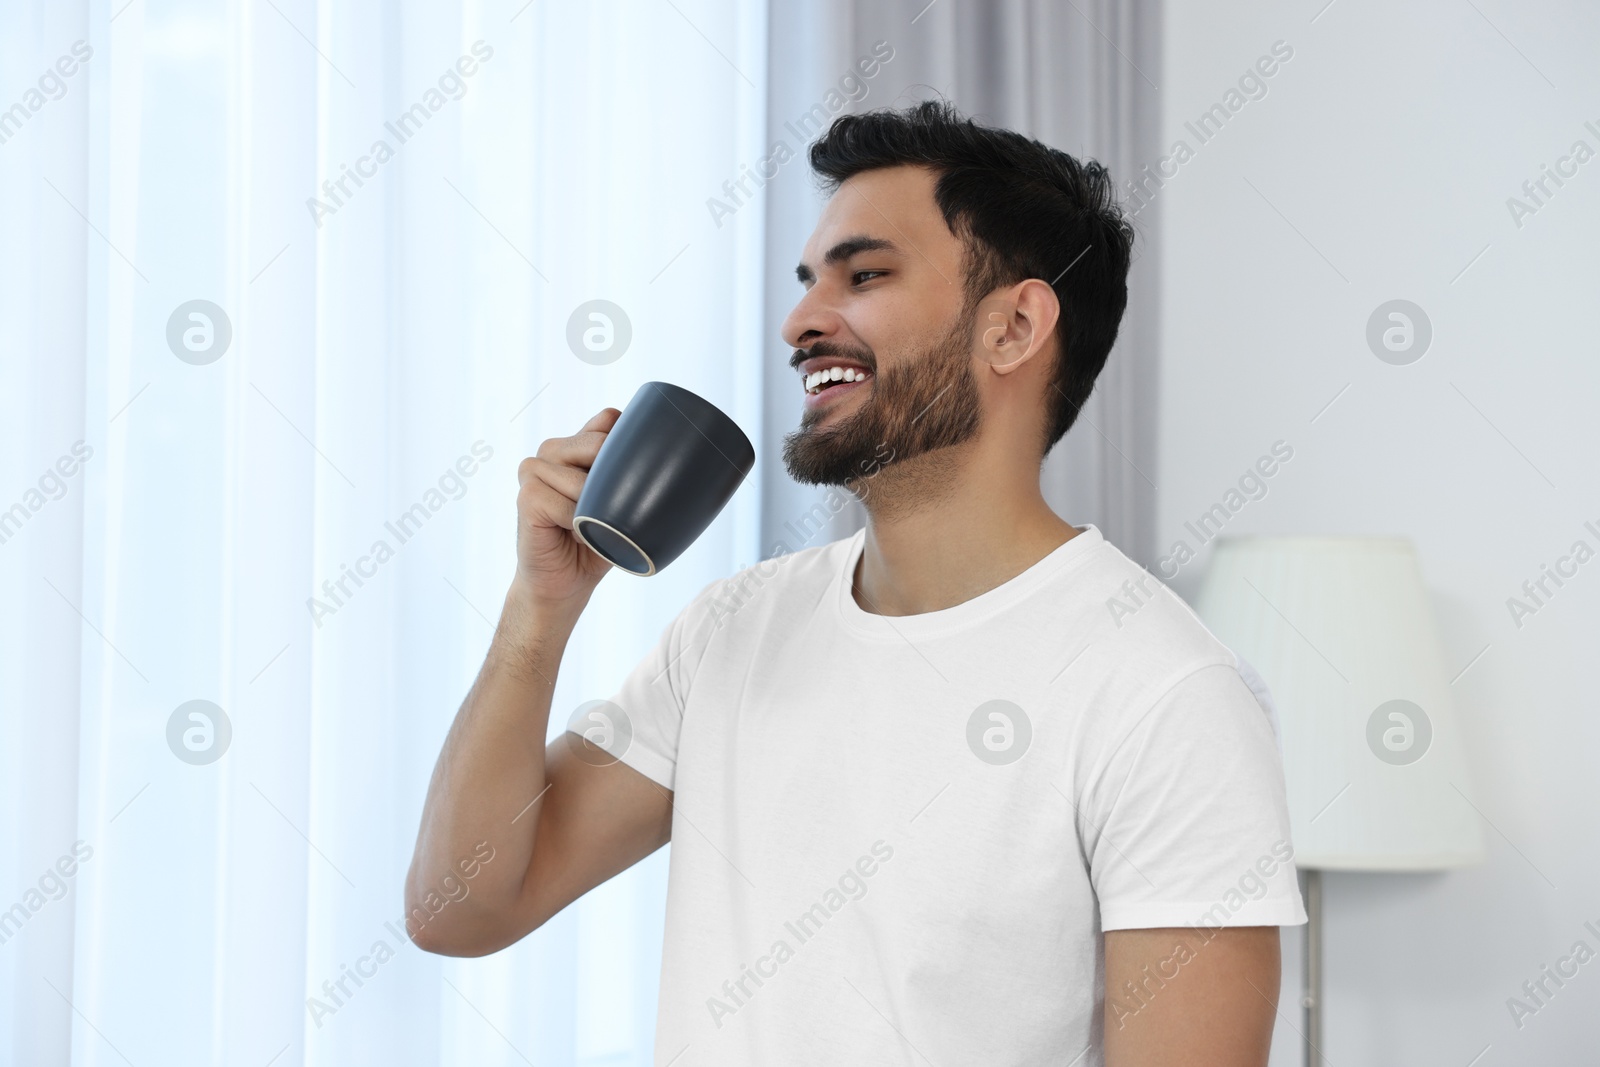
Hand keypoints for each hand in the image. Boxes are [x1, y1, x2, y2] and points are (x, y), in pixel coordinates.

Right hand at [514, 407, 621, 608]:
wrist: (565, 584)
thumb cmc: (597, 542)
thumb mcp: (623, 504)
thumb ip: (634, 476)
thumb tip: (674, 458)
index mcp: (575, 445)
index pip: (607, 420)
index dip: (626, 444)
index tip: (636, 475)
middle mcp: (552, 451)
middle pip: (597, 443)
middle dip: (614, 481)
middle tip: (610, 512)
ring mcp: (534, 471)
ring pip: (583, 478)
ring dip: (596, 510)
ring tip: (590, 527)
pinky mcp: (526, 496)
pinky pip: (566, 505)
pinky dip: (578, 526)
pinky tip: (575, 535)